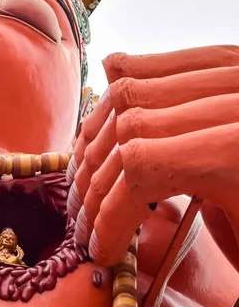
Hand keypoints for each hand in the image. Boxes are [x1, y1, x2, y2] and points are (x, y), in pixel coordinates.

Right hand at [66, 45, 238, 266]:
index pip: (139, 169)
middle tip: (83, 218)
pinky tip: (108, 102)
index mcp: (237, 151)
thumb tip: (139, 205)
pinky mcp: (231, 59)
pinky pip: (159, 62)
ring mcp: (230, 71)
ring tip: (85, 169)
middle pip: (126, 129)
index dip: (109, 215)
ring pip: (131, 90)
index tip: (101, 248)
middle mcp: (229, 100)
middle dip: (94, 181)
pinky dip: (123, 81)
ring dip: (96, 134)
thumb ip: (199, 218)